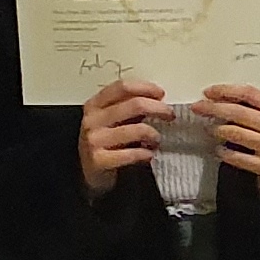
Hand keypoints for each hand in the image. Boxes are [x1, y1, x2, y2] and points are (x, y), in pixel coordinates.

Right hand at [78, 80, 170, 195]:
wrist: (88, 172)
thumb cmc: (106, 142)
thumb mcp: (114, 120)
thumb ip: (130, 107)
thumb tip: (158, 98)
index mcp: (95, 104)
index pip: (123, 87)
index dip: (145, 88)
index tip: (161, 94)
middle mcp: (92, 120)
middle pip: (135, 105)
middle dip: (158, 108)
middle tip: (170, 115)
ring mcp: (94, 140)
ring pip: (137, 129)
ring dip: (154, 134)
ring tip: (156, 140)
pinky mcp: (98, 160)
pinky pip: (132, 154)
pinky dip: (146, 154)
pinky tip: (149, 154)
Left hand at [195, 85, 259, 191]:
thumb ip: (256, 108)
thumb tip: (222, 97)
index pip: (251, 94)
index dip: (226, 91)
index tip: (209, 92)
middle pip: (241, 112)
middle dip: (215, 108)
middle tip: (199, 107)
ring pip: (238, 133)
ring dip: (218, 130)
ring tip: (210, 129)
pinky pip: (240, 158)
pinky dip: (226, 154)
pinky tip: (219, 151)